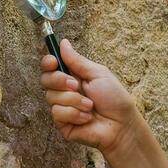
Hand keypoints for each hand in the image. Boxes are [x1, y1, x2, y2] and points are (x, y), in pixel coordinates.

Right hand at [40, 37, 143, 157]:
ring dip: (73, 100)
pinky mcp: (62, 124)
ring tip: (90, 106)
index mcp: (73, 76)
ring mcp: (62, 108)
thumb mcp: (98, 74)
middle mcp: (65, 91)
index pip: (50, 67)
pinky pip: (57, 113)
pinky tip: (86, 118)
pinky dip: (74, 114)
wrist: (122, 125)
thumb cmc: (115, 98)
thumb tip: (63, 42)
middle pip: (45, 80)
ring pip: (51, 97)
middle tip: (76, 85)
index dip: (48, 63)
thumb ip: (77, 61)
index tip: (53, 62)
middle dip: (60, 81)